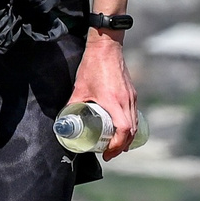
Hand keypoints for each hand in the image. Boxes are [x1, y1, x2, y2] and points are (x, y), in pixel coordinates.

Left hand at [70, 35, 138, 159]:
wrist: (106, 47)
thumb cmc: (92, 66)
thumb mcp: (79, 88)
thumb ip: (72, 104)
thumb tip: (64, 120)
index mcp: (114, 101)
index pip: (123, 130)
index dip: (116, 145)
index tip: (107, 153)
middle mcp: (126, 101)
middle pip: (131, 132)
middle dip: (121, 146)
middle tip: (109, 153)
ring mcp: (131, 97)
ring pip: (135, 124)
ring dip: (127, 138)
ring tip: (115, 145)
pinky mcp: (132, 93)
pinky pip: (134, 115)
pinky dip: (130, 126)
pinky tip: (121, 129)